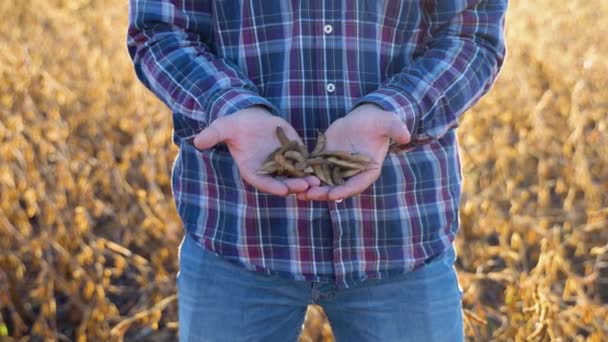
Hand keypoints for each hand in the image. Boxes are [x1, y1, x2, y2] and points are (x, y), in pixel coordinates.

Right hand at [193, 106, 319, 195]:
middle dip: (294, 185)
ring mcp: (282, 163)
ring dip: (307, 180)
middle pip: (282, 182)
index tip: (283, 190)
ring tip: (318, 182)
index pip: (263, 182)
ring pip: (296, 176)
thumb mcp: (224, 127)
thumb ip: (214, 135)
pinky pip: (305, 163)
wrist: (250, 117)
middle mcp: (268, 170)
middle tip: (307, 187)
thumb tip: (197, 141)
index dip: (273, 186)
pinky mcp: (294, 153)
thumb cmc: (235, 124)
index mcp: (252, 169)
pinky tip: (324, 169)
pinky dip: (313, 167)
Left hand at [296, 104, 410, 200]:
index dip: (344, 190)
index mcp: (367, 171)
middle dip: (322, 193)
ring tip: (297, 192)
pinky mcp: (325, 159)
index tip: (333, 194)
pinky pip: (314, 170)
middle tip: (309, 196)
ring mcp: (337, 168)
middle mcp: (351, 174)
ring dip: (310, 189)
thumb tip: (406, 135)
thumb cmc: (379, 122)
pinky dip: (304, 175)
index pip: (356, 185)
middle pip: (336, 188)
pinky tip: (292, 178)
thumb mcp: (388, 123)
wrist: (366, 118)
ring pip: (322, 182)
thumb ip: (396, 129)